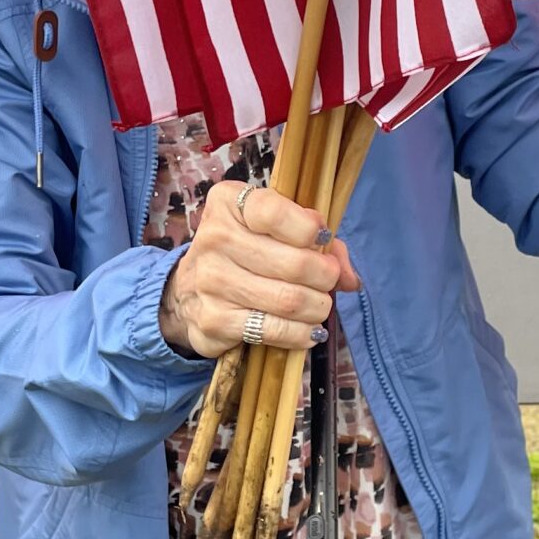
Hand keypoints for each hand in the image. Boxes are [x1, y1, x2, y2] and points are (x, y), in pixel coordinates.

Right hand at [158, 179, 360, 359]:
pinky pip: (272, 331)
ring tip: (320, 307)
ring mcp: (211, 282)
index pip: (274, 212)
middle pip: (293, 263)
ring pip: (288, 300)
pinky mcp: (213, 321)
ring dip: (317, 307)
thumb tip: (350, 278)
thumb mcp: (273, 228)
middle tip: (329, 282)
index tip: (322, 240)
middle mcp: (215, 239)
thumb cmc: (243, 251)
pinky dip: (301, 334)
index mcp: (228, 204)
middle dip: (325, 276)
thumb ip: (316, 241)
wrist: (188, 290)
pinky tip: (309, 331)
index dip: (309, 229)